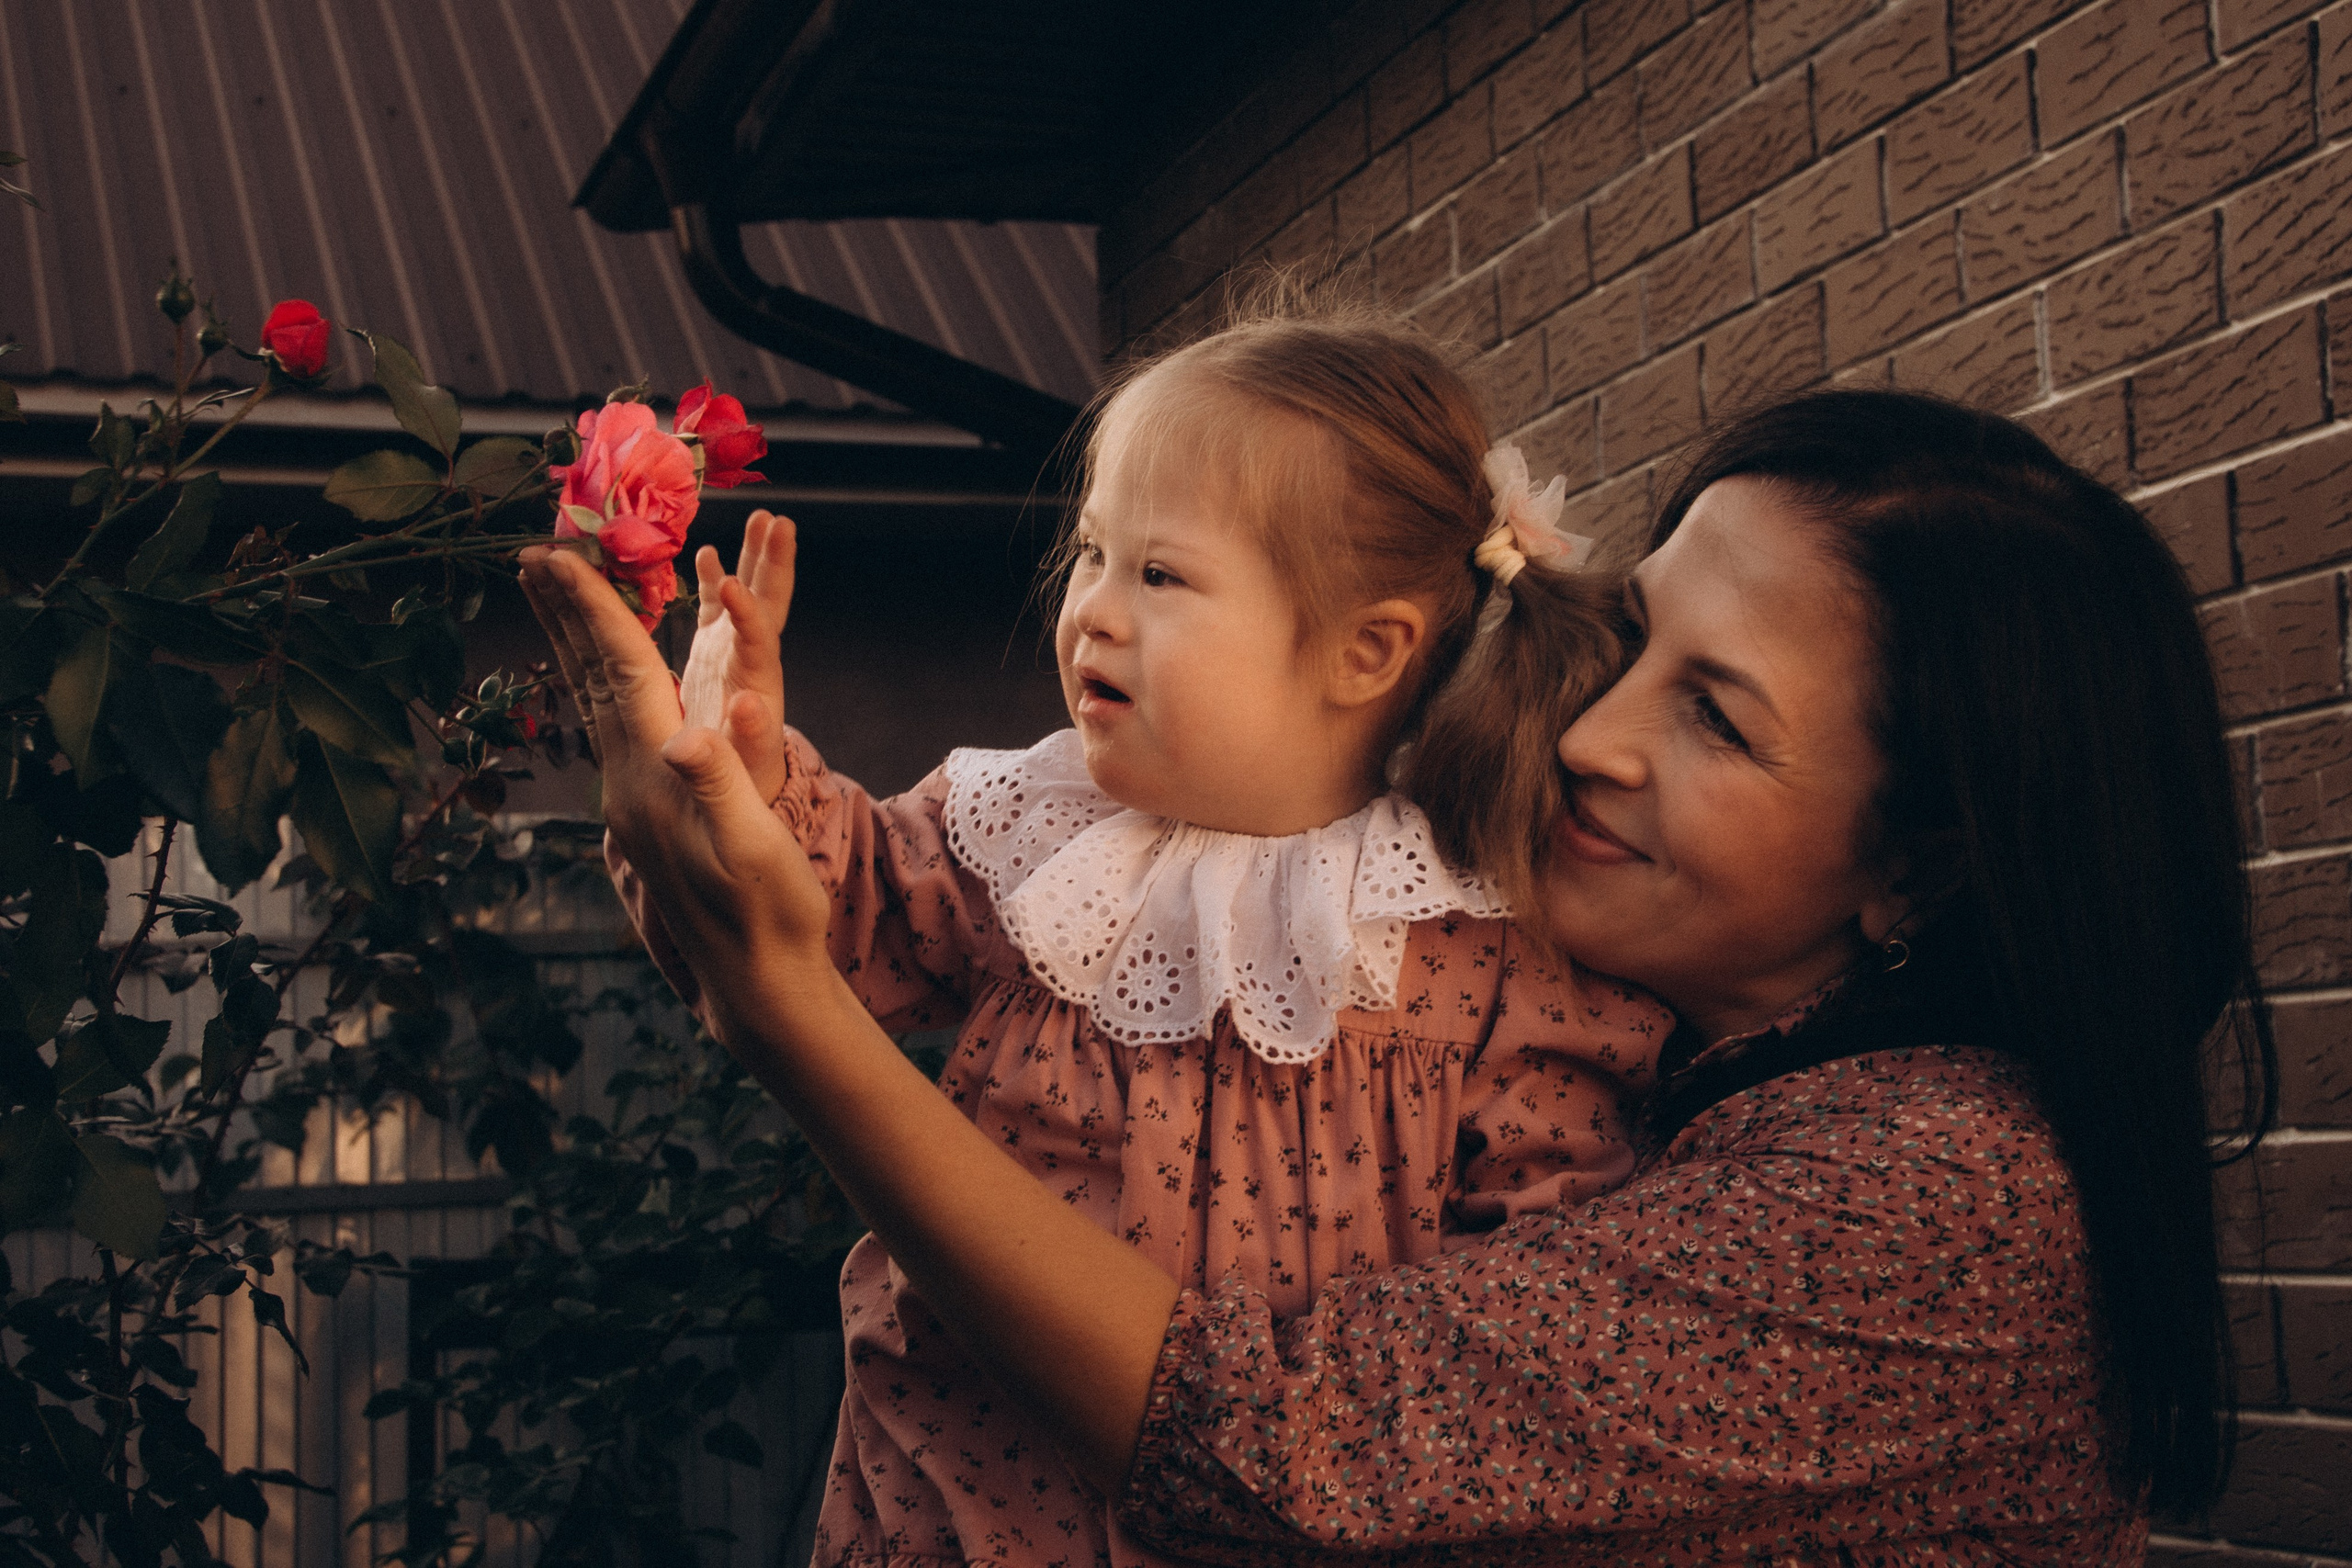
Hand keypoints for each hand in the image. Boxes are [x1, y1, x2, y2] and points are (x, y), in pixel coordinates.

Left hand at [519, 549, 831, 979]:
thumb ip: (723, 781)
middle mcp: (629, 779)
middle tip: (534, 551)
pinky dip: (602, 678)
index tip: (560, 554)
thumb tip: (695, 733)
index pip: (619, 672)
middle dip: (565, 611)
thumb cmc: (768, 910)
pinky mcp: (646, 808)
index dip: (592, 609)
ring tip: (557, 595)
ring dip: (575, 640)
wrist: (756, 976)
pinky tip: (607, 672)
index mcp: (655, 774)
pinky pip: (614, 722)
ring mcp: (632, 795)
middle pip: (589, 677)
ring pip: (594, 699)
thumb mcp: (752, 843)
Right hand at [677, 509, 795, 802]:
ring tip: (761, 517)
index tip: (732, 584)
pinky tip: (704, 551)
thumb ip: (748, 739)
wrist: (742, 796)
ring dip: (753, 558)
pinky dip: (712, 580)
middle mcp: (751, 663)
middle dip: (771, 565)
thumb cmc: (743, 788)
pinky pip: (716, 609)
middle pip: (767, 607)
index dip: (747, 614)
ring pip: (748, 598)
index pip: (757, 643)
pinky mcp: (715, 656)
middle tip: (777, 522)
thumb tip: (749, 709)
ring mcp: (734, 654)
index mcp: (755, 687)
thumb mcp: (745, 771)